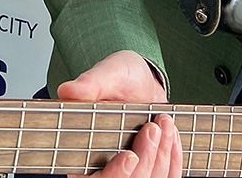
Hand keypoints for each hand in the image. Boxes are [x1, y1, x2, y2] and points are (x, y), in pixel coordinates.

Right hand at [59, 51, 180, 177]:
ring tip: (165, 123)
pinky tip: (172, 136)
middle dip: (146, 158)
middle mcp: (103, 167)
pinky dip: (173, 159)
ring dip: (162, 156)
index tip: (130, 156)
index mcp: (81, 151)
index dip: (115, 174)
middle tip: (153, 127)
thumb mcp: (107, 74)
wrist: (142, 84)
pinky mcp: (149, 171)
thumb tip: (67, 91)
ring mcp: (129, 172)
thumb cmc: (121, 79)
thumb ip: (90, 84)